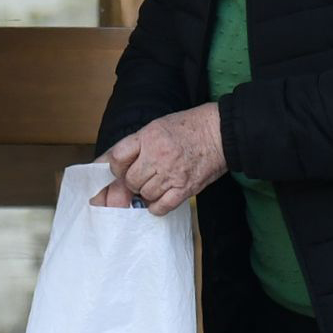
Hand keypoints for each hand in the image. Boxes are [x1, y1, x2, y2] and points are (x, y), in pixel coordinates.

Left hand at [98, 104, 227, 215]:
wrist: (221, 132)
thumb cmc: (190, 127)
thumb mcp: (159, 125)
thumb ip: (137, 143)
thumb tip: (111, 160)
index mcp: (149, 137)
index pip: (117, 157)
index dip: (116, 166)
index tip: (122, 168)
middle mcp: (158, 155)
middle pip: (131, 180)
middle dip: (133, 181)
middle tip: (142, 177)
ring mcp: (172, 174)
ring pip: (145, 194)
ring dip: (146, 193)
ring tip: (156, 184)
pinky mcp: (186, 188)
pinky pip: (161, 207)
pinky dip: (157, 207)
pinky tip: (160, 199)